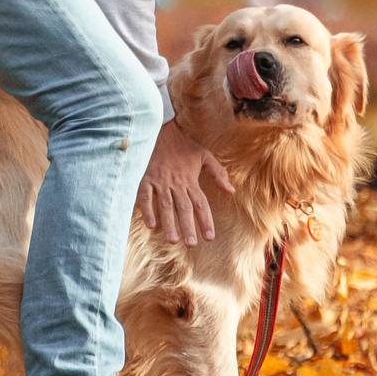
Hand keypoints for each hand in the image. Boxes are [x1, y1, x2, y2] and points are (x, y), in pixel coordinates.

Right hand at [138, 120, 235, 245]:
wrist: (161, 131)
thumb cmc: (183, 146)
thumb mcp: (205, 155)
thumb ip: (219, 173)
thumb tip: (231, 190)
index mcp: (191, 180)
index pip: (200, 204)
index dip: (205, 221)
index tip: (209, 237)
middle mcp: (176, 183)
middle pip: (183, 208)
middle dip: (187, 226)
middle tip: (191, 244)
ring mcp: (160, 182)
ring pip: (165, 205)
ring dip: (168, 223)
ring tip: (172, 240)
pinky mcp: (146, 179)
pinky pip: (145, 197)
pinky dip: (147, 210)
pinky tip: (150, 225)